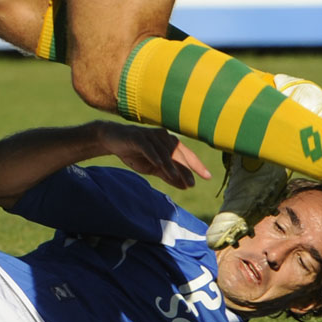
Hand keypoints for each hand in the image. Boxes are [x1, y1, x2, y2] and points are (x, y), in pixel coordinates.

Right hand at [96, 122, 210, 188]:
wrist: (112, 140)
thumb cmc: (136, 153)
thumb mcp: (153, 168)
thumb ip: (169, 175)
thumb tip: (186, 186)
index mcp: (170, 143)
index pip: (187, 155)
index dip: (197, 166)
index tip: (208, 177)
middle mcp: (163, 137)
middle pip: (178, 154)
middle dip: (186, 169)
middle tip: (192, 184)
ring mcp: (151, 135)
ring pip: (164, 152)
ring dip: (171, 165)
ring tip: (176, 178)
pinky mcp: (138, 137)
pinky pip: (148, 147)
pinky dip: (154, 156)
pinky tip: (159, 165)